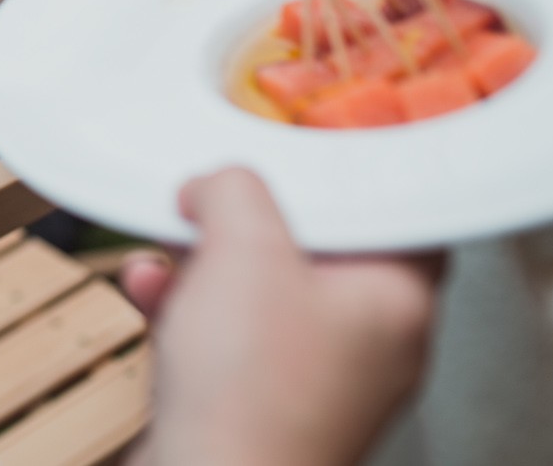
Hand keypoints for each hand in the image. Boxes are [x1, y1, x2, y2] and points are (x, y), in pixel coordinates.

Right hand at [123, 169, 440, 465]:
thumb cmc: (251, 393)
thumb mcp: (243, 248)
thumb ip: (234, 191)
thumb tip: (219, 185)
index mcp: (397, 302)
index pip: (400, 215)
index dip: (352, 174)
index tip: (310, 146)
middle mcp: (370, 344)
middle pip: (318, 249)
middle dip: (254, 217)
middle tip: (220, 196)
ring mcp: (318, 380)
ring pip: (265, 291)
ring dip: (207, 260)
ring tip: (172, 242)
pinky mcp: (264, 405)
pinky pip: (229, 335)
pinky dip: (188, 307)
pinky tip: (152, 289)